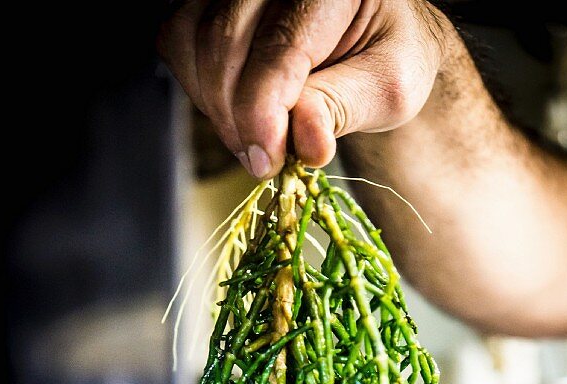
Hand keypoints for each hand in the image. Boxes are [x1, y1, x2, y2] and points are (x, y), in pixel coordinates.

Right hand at [157, 0, 446, 177]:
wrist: (372, 38)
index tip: (269, 161)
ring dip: (217, 107)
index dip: (263, 114)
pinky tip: (237, 106)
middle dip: (238, 119)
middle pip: (223, 45)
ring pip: (191, 43)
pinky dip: (200, 88)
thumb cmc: (384, 59)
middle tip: (266, 159)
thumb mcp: (390, 88)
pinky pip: (176, 43)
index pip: (277, 47)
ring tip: (258, 135)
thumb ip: (345, 109)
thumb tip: (307, 143)